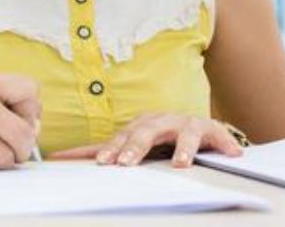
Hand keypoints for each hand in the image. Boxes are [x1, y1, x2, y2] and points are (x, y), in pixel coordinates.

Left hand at [49, 113, 243, 167]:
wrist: (200, 128)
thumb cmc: (162, 137)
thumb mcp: (133, 143)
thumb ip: (105, 150)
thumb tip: (60, 157)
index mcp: (139, 125)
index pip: (120, 137)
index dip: (109, 148)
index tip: (98, 162)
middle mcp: (160, 121)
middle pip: (145, 132)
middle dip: (135, 147)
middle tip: (125, 163)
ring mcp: (184, 123)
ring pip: (180, 132)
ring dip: (180, 147)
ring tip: (179, 164)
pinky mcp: (209, 129)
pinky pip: (211, 136)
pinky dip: (219, 144)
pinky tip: (224, 154)